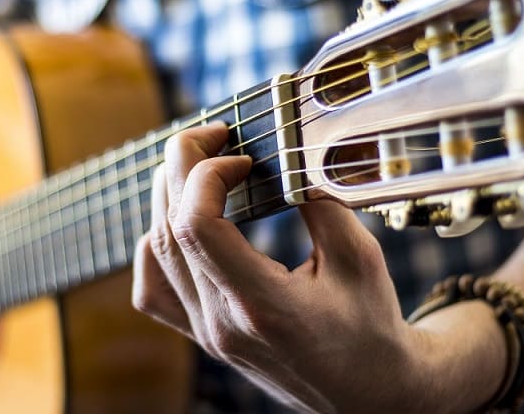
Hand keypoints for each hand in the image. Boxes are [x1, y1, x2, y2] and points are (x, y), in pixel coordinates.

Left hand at [132, 123, 506, 412]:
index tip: (244, 156)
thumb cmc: (370, 330)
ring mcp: (205, 332)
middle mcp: (220, 321)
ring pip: (155, 251)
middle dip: (183, 166)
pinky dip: (157, 244)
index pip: (197, 225)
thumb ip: (321, 204)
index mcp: (261, 304)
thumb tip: (288, 157)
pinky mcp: (203, 335)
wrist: (367, 393)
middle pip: (170, 227)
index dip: (208, 173)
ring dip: (168, 197)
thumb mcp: (361, 259)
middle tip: (214, 136)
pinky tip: (182, 226)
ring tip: (199, 168)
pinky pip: (152, 288)